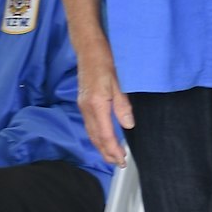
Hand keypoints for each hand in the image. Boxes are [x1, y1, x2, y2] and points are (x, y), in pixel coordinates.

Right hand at [75, 35, 132, 166]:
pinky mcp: (83, 102)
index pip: (105, 134)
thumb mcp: (118, 82)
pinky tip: (103, 138)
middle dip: (106, 153)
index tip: (122, 160)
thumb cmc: (105, 60)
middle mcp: (87, 108)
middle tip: (119, 164)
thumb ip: (122, 105)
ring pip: (91, 133)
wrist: (88, 48)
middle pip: (96, 138)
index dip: (113, 149)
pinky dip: (97, 136)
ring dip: (101, 146)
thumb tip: (128, 125)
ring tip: (112, 156)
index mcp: (96, 104)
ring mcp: (83, 105)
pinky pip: (90, 125)